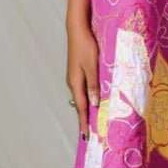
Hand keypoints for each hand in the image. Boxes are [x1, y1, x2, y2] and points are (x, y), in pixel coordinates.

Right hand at [66, 0, 98, 140]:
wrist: (78, 30)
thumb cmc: (86, 46)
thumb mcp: (93, 66)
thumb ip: (94, 85)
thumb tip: (93, 103)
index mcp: (76, 83)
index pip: (81, 108)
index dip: (84, 123)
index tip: (87, 137)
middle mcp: (73, 82)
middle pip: (80, 105)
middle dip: (85, 120)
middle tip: (90, 135)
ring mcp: (75, 77)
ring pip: (81, 98)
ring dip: (86, 110)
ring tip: (92, 123)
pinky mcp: (78, 72)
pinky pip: (83, 90)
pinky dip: (87, 99)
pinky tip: (93, 102)